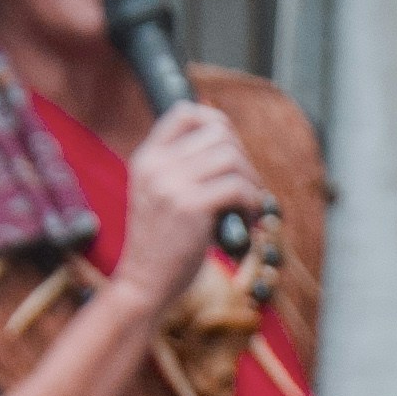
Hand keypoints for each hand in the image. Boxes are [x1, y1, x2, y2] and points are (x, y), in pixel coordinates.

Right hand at [117, 101, 259, 315]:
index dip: (216, 123)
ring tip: (249, 205)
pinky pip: (238, 187)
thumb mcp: (158, 195)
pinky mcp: (191, 207)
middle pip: (217, 132)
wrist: (144, 283)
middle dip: (243, 157)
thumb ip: (180, 169)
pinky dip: (252, 201)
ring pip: (232, 156)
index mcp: (147, 158)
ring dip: (252, 180)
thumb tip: (226, 144)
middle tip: (246, 186)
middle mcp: (156, 165)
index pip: (185, 112)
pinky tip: (246, 219)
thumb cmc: (160, 245)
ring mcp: (171, 184)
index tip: (232, 151)